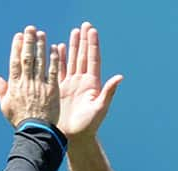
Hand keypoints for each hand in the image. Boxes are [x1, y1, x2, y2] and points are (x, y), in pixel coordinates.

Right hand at [0, 25, 59, 127]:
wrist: (36, 131)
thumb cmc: (20, 120)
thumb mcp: (5, 106)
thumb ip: (1, 90)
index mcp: (15, 85)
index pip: (15, 62)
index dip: (17, 47)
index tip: (18, 36)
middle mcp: (27, 82)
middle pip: (28, 58)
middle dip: (29, 42)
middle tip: (31, 29)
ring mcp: (40, 86)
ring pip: (40, 62)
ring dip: (41, 46)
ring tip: (42, 34)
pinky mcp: (52, 90)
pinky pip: (53, 72)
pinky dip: (54, 60)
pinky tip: (55, 49)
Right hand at [57, 22, 122, 139]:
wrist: (75, 137)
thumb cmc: (89, 126)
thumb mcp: (100, 109)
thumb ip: (108, 92)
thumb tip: (120, 77)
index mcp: (92, 84)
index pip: (93, 59)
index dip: (92, 44)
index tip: (92, 30)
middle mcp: (82, 81)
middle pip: (83, 56)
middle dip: (83, 41)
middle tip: (84, 25)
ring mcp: (71, 85)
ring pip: (72, 60)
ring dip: (72, 46)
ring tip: (74, 32)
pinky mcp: (61, 90)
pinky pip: (59, 71)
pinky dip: (59, 59)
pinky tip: (58, 48)